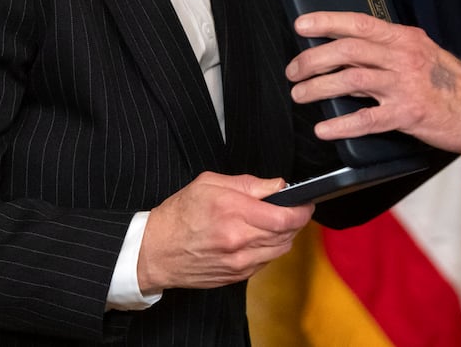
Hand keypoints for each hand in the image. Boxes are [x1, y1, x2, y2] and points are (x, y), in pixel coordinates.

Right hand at [136, 172, 312, 293]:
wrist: (155, 251)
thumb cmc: (179, 214)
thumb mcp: (209, 183)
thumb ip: (249, 183)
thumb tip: (278, 186)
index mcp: (233, 212)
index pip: (285, 217)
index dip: (302, 209)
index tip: (305, 203)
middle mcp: (238, 240)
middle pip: (287, 234)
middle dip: (296, 221)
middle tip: (293, 210)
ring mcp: (238, 262)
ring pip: (280, 250)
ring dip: (285, 236)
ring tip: (275, 223)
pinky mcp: (235, 276)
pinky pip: (266, 262)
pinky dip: (269, 249)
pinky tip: (258, 239)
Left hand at [286, 11, 460, 157]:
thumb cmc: (449, 82)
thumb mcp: (421, 52)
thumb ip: (389, 49)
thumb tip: (351, 50)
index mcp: (404, 39)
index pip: (359, 24)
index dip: (327, 22)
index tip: (302, 25)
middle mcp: (403, 58)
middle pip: (348, 52)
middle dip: (313, 60)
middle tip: (294, 70)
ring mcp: (404, 86)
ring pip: (352, 82)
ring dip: (319, 88)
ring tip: (301, 95)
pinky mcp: (407, 115)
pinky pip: (367, 119)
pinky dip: (341, 123)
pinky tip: (324, 128)